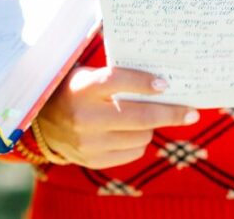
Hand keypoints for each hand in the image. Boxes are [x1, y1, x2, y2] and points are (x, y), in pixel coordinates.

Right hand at [36, 66, 199, 168]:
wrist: (42, 122)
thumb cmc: (76, 90)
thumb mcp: (89, 74)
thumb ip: (120, 76)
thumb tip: (163, 82)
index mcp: (83, 87)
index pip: (120, 81)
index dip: (146, 82)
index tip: (166, 84)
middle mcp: (85, 116)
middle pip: (139, 116)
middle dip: (171, 113)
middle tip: (191, 112)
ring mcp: (88, 142)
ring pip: (140, 136)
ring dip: (150, 126)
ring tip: (145, 118)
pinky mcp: (92, 159)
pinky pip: (132, 152)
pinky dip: (139, 142)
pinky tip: (132, 133)